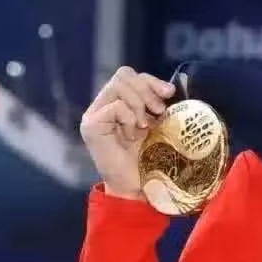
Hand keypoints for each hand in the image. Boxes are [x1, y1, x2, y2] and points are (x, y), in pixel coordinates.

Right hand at [80, 66, 175, 198]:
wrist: (136, 186)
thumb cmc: (148, 158)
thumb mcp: (156, 123)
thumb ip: (156, 103)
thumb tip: (170, 87)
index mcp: (116, 102)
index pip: (129, 75)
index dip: (150, 80)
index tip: (169, 94)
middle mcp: (101, 105)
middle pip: (123, 75)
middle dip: (146, 90)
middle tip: (158, 112)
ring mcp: (93, 114)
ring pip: (118, 86)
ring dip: (139, 105)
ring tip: (144, 126)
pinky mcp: (91, 125)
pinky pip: (116, 106)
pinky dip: (130, 118)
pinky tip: (132, 135)